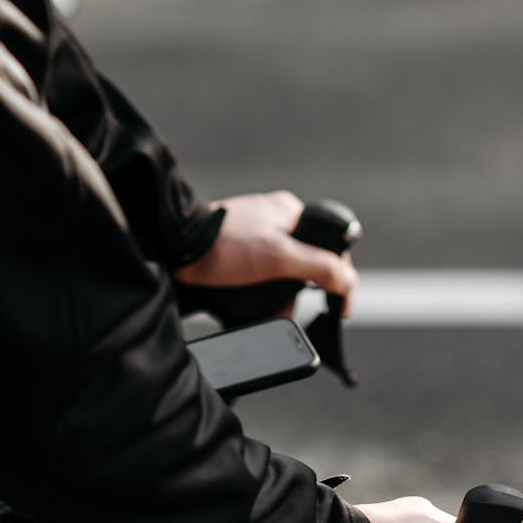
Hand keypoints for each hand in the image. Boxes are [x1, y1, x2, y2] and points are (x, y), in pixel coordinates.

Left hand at [174, 190, 357, 315]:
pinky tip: (250, 302)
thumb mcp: (278, 258)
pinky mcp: (235, 252)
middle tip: (290, 310)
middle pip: (305, 264)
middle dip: (300, 293)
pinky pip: (260, 277)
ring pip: (282, 274)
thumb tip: (349, 281)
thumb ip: (319, 267)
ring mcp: (254, 236)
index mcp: (289, 212)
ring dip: (278, 296)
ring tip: (267, 309)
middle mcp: (274, 221)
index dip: (339, 279)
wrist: (173, 248)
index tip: (341, 307)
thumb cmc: (224, 246)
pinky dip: (260, 294)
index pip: (329, 247)